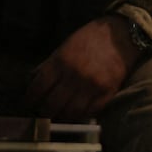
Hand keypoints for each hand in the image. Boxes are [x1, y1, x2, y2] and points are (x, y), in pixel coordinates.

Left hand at [23, 15, 143, 119]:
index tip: (29, 102)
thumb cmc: (91, 37)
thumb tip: (34, 79)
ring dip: (62, 116)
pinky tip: (77, 112)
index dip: (30, 98)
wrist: (123, 34)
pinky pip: (90, 112)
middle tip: (43, 112)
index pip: (39, 87)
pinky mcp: (107, 93)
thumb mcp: (66, 45)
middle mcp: (75, 75)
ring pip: (70, 113)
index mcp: (62, 61)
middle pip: (52, 104)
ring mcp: (92, 86)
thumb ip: (50, 64)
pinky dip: (81, 115)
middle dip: (45, 111)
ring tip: (59, 115)